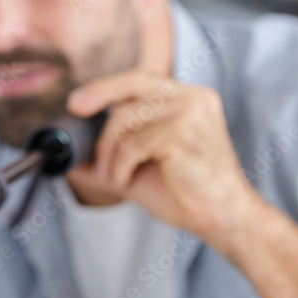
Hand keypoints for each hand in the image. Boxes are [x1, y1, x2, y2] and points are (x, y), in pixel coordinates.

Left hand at [66, 70, 259, 247]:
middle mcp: (193, 98)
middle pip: (133, 83)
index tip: (79, 100)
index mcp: (190, 99)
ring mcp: (189, 114)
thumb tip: (73, 158)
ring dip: (108, 150)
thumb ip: (112, 158)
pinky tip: (125, 181)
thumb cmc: (190, 193)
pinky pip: (133, 144)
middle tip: (75, 109)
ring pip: (126, 117)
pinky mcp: (181, 135)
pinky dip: (120, 166)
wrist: (225, 218)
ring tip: (112, 175)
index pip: (142, 78)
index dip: (107, 85)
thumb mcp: (142, 169)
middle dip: (97, 94)